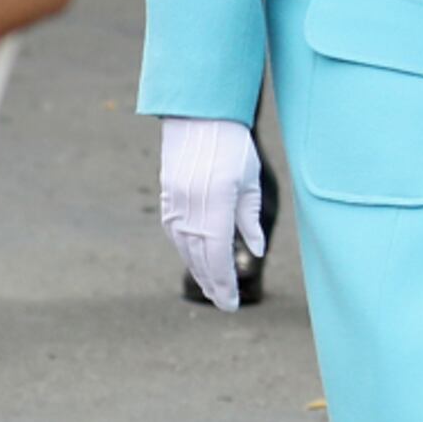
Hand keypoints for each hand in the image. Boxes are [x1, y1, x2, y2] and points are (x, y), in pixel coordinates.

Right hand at [158, 116, 265, 312]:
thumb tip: (254, 251)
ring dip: (199, 271)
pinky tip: (197, 261)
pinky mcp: (168, 200)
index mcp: (216, 206)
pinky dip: (187, 251)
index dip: (225, 284)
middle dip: (213, 285)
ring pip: (186, 249)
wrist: (198, 117)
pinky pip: (176, 235)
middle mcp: (192, 210)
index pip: (219, 256)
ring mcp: (176, 206)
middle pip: (201, 258)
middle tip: (225, 304)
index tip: (232, 304)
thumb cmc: (232, 146)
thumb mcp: (249, 182)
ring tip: (212, 288)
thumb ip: (249, 218)